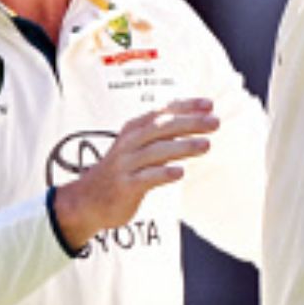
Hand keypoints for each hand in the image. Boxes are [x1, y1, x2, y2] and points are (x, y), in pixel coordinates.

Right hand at [52, 99, 217, 250]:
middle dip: (189, 123)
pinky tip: (180, 172)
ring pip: (156, 151)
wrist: (88, 200)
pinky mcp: (125, 186)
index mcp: (134, 129)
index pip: (162, 112)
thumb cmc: (122, 170)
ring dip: (182, 146)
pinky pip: (145, 178)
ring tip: (206, 145)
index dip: (186, 106)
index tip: (210, 104)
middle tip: (215, 122)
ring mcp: (126, 164)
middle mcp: (129, 143)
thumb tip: (196, 120)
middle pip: (161, 127)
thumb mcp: (138, 146)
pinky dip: (162, 173)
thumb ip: (162, 134)